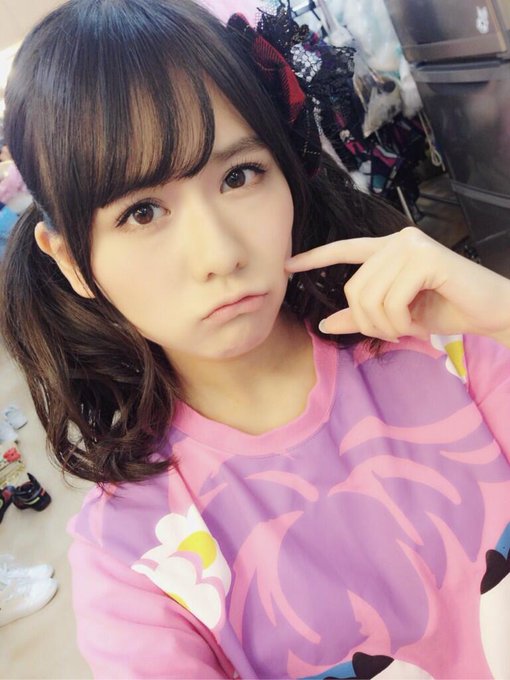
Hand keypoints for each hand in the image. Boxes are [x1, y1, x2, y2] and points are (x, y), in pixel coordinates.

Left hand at [285, 226, 509, 345]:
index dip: (315, 258)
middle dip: (367, 322)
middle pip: (353, 288)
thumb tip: (325, 322)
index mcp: (389, 250)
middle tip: (393, 333)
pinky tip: (418, 324)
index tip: (288, 266)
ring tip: (408, 329)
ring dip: (385, 325)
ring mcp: (411, 246)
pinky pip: (391, 300)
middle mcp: (398, 240)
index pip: (345, 249)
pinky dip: (400, 322)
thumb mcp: (396, 316)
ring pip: (369, 296)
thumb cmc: (446, 310)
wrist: (490, 312)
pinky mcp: (425, 258)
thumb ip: (362, 316)